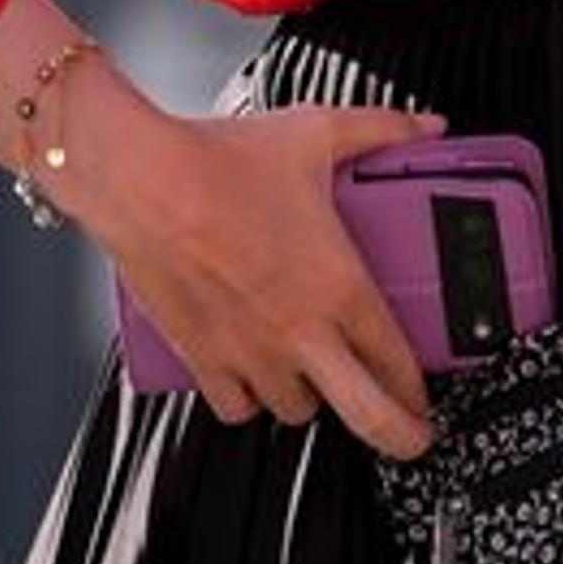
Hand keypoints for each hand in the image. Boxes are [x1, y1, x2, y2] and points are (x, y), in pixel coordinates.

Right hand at [66, 81, 445, 453]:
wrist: (138, 177)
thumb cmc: (219, 160)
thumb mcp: (316, 135)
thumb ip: (380, 130)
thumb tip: (424, 125)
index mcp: (340, 286)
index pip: (399, 362)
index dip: (420, 390)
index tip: (425, 397)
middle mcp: (300, 330)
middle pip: (368, 416)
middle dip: (398, 436)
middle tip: (406, 438)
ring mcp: (250, 352)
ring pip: (298, 412)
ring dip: (311, 399)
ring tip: (315, 377)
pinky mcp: (202, 358)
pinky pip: (236, 408)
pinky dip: (249, 401)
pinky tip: (255, 380)